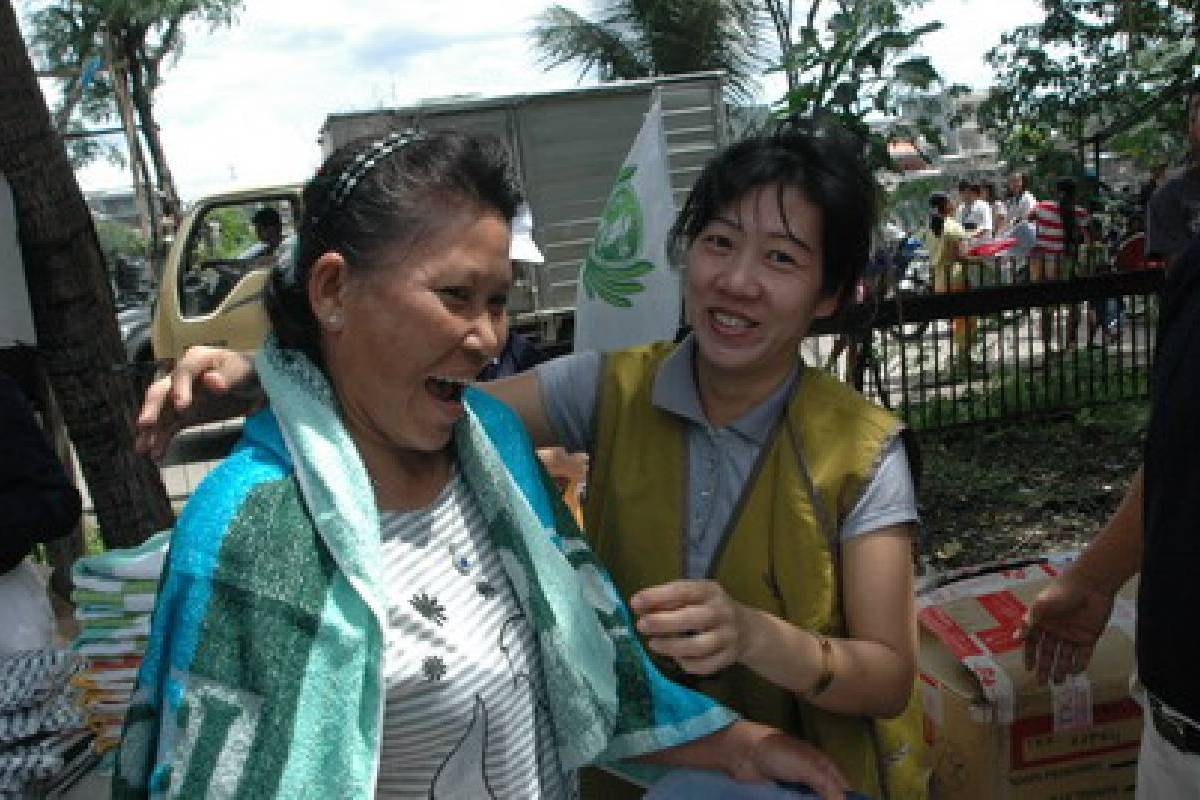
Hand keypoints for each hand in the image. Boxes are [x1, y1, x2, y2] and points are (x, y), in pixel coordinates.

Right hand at [135, 346, 258, 459]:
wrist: (254, 386)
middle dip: (152, 408)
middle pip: (162, 391)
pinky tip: (156, 455)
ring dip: (151, 430)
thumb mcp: (243, 371)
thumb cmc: (248, 373)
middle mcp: (182, 377)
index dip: (181, 388)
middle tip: (144, 424)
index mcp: (197, 360)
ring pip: (161, 413)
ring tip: (143, 447)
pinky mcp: (184, 415)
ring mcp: (180, 397)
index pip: (184, 372)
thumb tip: (211, 381)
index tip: (182, 407)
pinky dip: (163, 440)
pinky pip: (170, 427)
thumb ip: (228, 376)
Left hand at [631, 580, 754, 674]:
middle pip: (691, 619)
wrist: (748, 629)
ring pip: (698, 646)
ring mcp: (727, 636)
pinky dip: (686, 664)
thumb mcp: (694, 596)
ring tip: (653, 644)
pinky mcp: (729, 657)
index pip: (682, 591)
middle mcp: (721, 612)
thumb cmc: (709, 609)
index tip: (635, 603)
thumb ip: (669, 600)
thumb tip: (639, 606)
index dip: (657, 597)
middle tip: (641, 625)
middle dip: (663, 623)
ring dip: (671, 647)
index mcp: (709, 591)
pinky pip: (705, 665)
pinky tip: (676, 658)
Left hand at [726, 720, 848, 799]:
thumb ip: (827, 785)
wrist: (744, 754)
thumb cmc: (778, 754)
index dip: (849, 799)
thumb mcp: (807, 767)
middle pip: (829, 797)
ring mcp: (799, 787)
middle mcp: (814, 777)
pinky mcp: (785, 795)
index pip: (845, 788)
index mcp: (824, 766)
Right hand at [1019, 570, 1115, 684]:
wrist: (1091, 585)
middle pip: (1048, 652)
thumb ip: (1029, 622)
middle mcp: (1056, 630)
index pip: (1033, 642)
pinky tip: (1074, 672)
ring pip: (1065, 656)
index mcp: (1042, 621)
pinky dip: (1079, 664)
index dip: (1030, 655)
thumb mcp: (1041, 606)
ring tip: (1058, 682)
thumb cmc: (1062, 592)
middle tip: (1042, 683)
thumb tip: (1016, 638)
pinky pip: (1083, 655)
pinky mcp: (1088, 637)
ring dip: (1061, 669)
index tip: (1028, 669)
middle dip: (1045, 667)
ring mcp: (1072, 634)